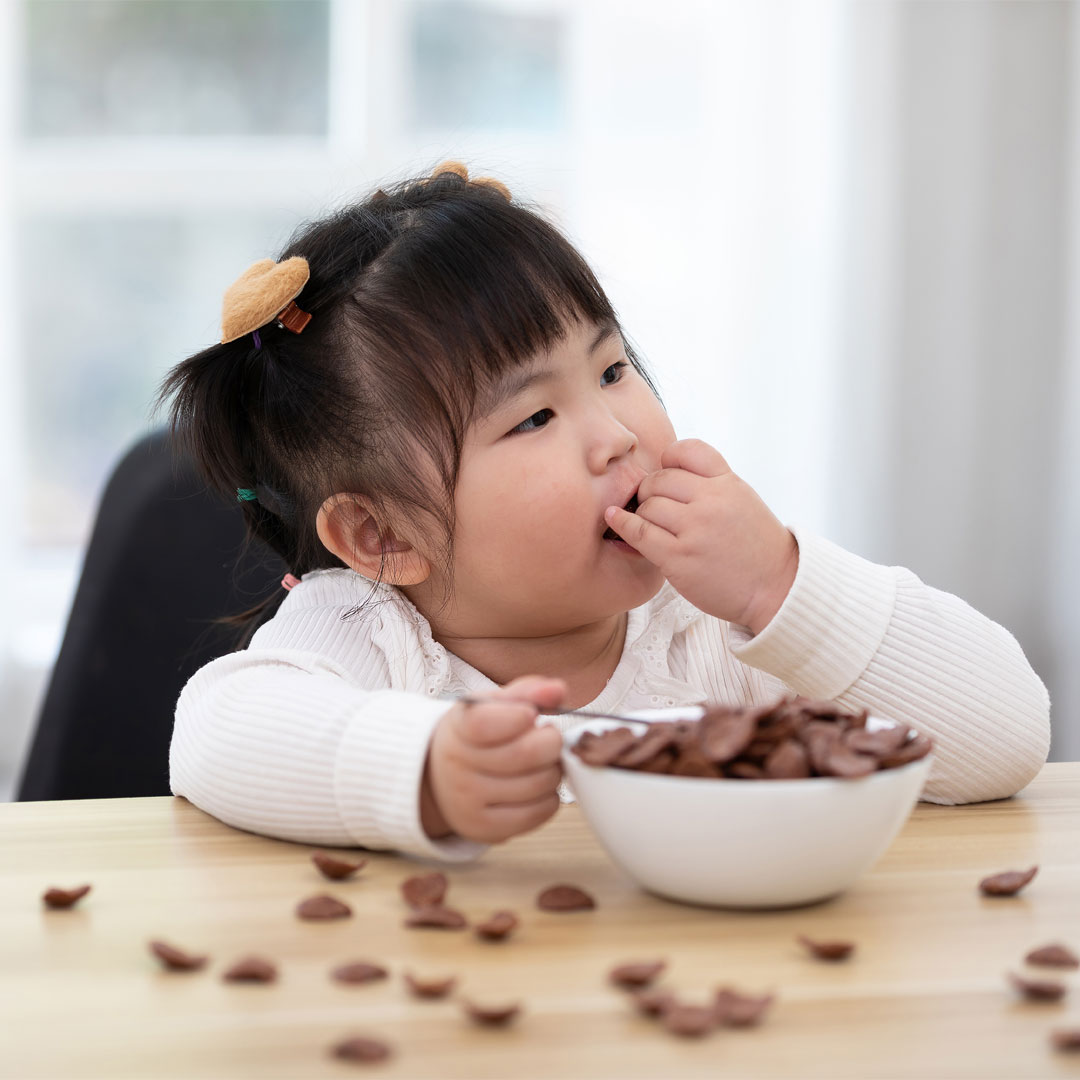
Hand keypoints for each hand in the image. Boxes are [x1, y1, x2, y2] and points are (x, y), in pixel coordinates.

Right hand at [421, 676, 566, 843]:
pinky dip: (550, 797)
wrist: (440, 777)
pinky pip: (539, 813)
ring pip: (538, 784)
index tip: (530, 714)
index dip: (519, 716)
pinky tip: (537, 785)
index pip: (487, 722)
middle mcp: (457, 766)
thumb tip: (558, 690)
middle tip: (549, 737)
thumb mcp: (492, 705)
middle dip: (551, 742)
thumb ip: (527, 692)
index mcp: (458, 727)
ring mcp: (468, 802)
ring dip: (553, 770)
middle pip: (525, 754)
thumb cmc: (477, 736)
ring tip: (542, 762)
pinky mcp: (485, 829)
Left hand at [604, 438, 798, 633]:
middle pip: (659, 479)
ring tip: (650, 525)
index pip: (688, 451)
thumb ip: (711, 484)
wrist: (777, 589)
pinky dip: (623, 525)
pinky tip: (616, 522)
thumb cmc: (755, 548)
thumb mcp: (742, 500)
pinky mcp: (679, 558)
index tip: (665, 473)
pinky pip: (639, 532)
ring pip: (647, 505)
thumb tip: (665, 472)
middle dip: (650, 491)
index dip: (669, 460)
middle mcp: (712, 501)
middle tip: (653, 506)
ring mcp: (695, 529)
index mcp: (728, 483)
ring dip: (641, 514)